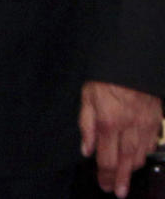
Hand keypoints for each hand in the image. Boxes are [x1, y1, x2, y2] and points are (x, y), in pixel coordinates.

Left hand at [80, 81, 161, 196]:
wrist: (131, 57)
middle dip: (121, 179)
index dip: (105, 176)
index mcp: (108, 122)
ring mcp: (145, 125)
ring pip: (140, 155)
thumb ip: (86, 124)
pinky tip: (139, 156)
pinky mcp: (156, 120)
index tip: (105, 186)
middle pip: (126, 162)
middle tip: (119, 192)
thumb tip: (86, 149)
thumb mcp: (87, 95)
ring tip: (126, 176)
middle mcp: (128, 128)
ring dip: (133, 168)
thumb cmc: (105, 75)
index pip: (107, 158)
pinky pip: (152, 144)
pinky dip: (145, 153)